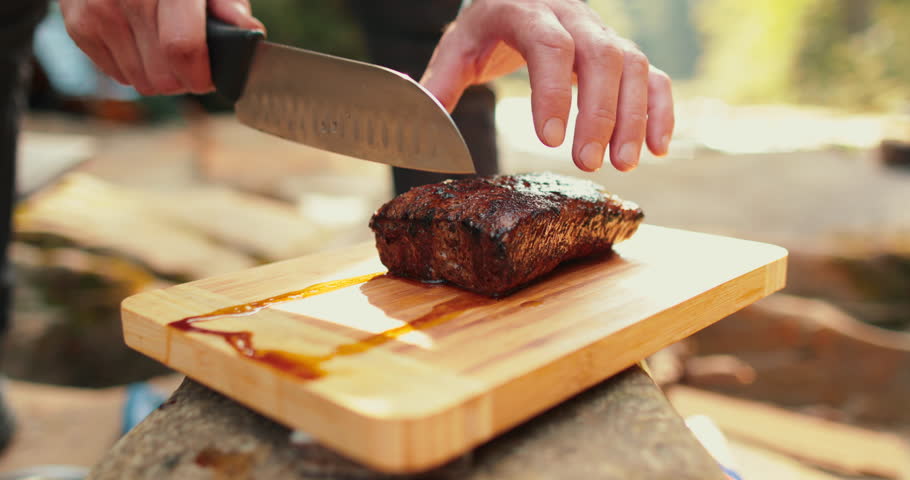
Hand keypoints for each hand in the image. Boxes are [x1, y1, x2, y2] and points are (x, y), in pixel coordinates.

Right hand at [60, 0, 263, 95]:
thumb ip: (229, 4)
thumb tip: (249, 32)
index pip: (182, 49)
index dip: (202, 75)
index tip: (210, 76)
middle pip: (163, 78)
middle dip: (184, 79)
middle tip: (191, 62)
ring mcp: (99, 12)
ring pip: (141, 84)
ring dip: (160, 76)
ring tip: (166, 50)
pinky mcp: (78, 25)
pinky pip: (118, 76)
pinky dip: (135, 67)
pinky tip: (141, 42)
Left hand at [420, 0, 674, 171]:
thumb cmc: (486, 26)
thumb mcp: (457, 47)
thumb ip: (438, 84)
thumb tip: (415, 127)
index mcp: (524, 11)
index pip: (548, 45)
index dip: (553, 90)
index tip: (549, 139)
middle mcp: (571, 16)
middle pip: (600, 55)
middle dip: (600, 112)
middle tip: (589, 162)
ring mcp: (602, 31)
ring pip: (633, 65)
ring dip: (634, 116)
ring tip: (625, 164)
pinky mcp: (621, 50)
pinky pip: (654, 73)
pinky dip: (661, 109)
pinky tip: (658, 148)